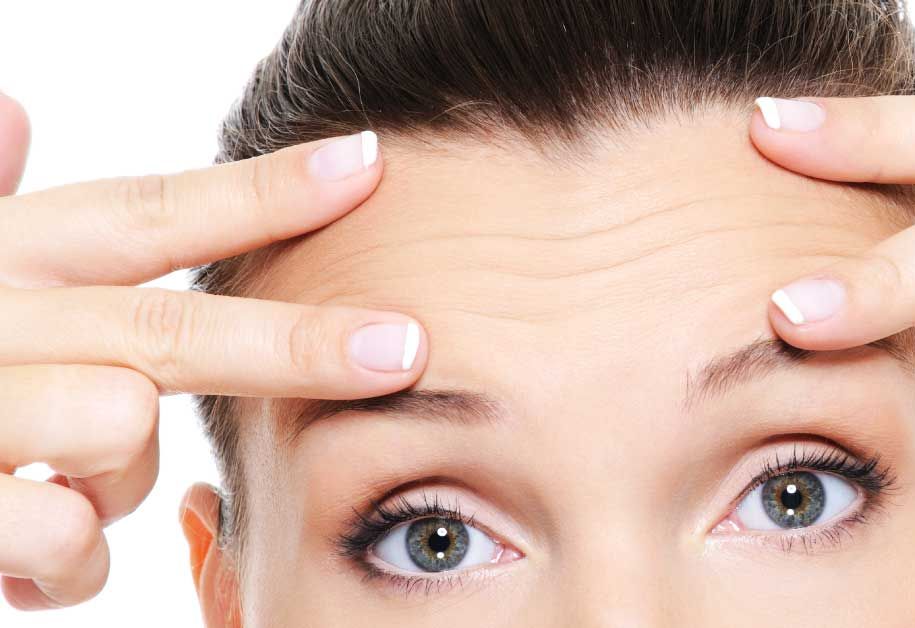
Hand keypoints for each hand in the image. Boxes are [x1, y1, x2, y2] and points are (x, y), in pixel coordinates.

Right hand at [0, 95, 427, 609]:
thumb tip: (12, 105)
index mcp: (2, 257)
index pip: (145, 214)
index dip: (263, 190)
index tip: (369, 161)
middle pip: (163, 328)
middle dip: (293, 344)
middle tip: (404, 347)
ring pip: (112, 424)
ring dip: (116, 469)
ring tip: (67, 476)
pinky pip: (63, 538)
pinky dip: (71, 556)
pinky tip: (31, 539)